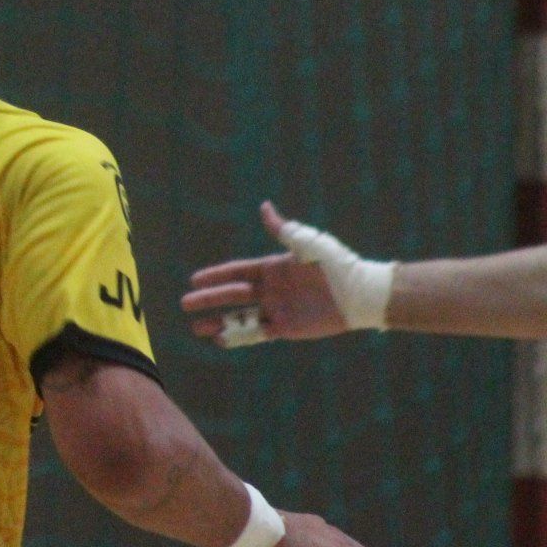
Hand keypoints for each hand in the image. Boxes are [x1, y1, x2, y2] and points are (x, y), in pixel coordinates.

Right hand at [183, 202, 385, 345]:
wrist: (361, 294)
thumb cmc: (337, 264)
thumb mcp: (307, 244)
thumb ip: (283, 229)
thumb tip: (264, 207)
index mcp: (272, 268)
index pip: (236, 271)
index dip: (215, 275)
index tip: (194, 279)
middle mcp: (270, 289)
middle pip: (232, 295)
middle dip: (208, 299)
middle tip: (185, 303)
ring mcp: (277, 309)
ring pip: (240, 317)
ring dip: (218, 321)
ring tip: (196, 328)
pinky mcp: (287, 328)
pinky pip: (257, 333)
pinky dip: (239, 337)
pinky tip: (221, 340)